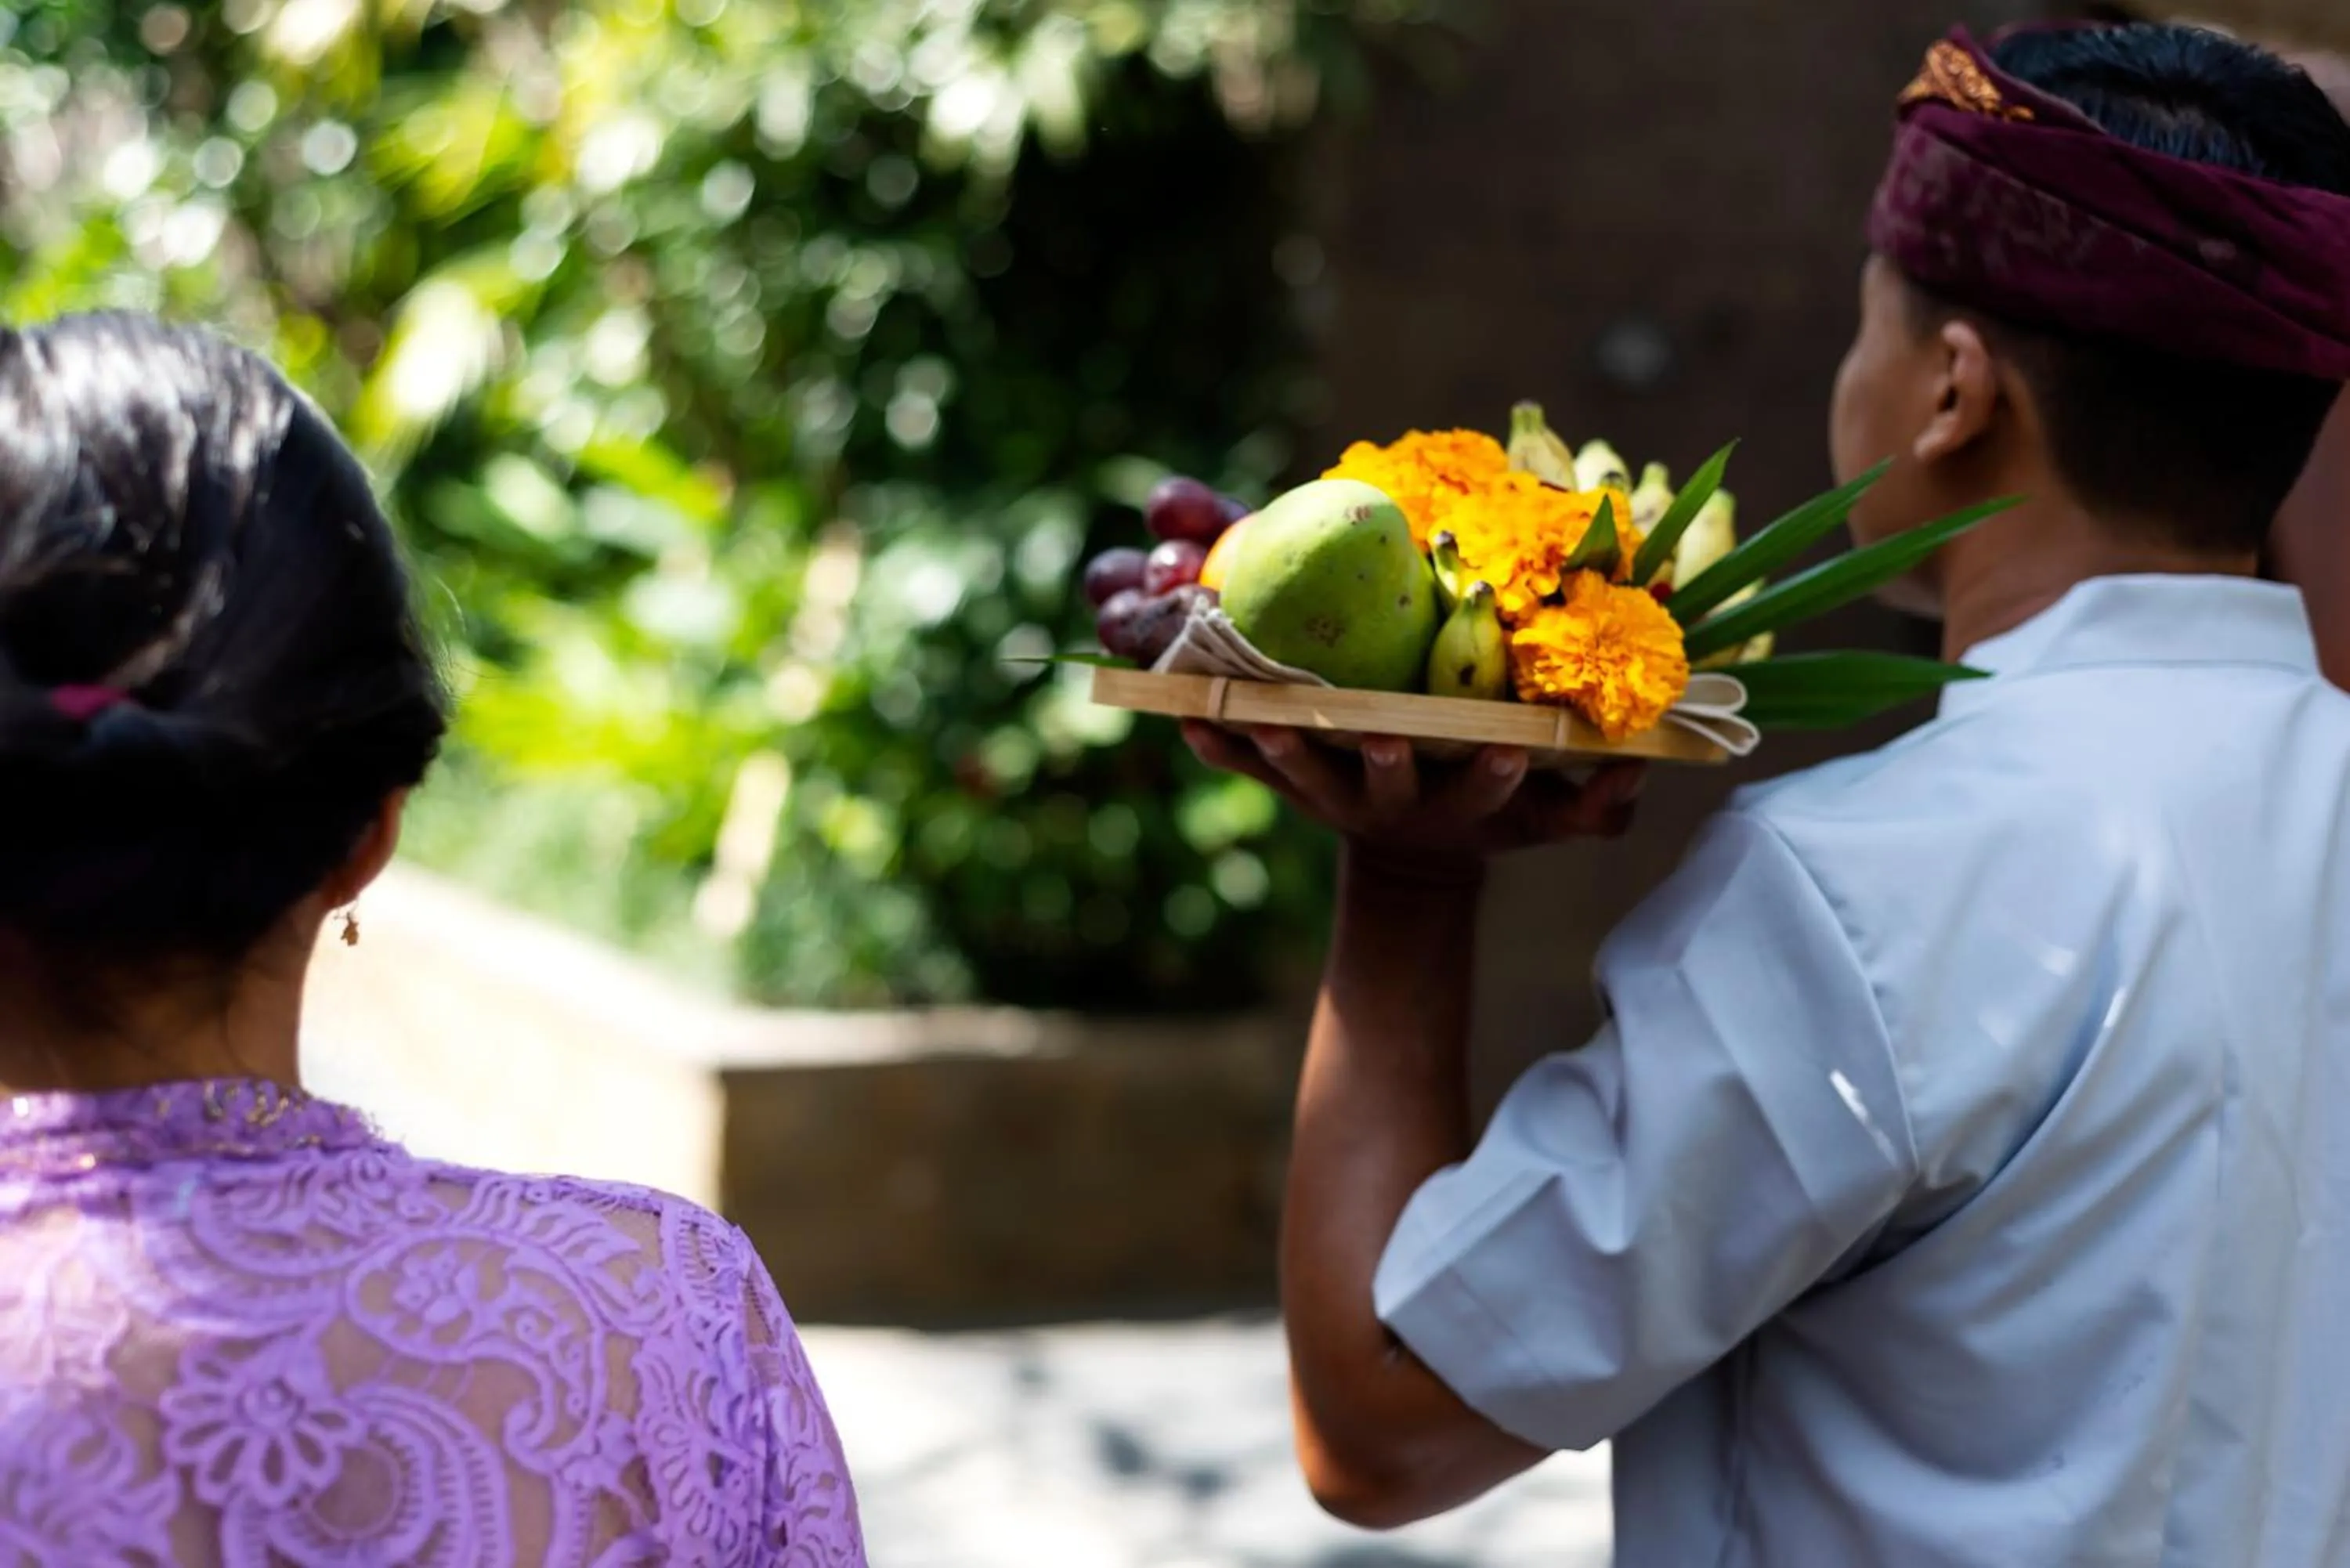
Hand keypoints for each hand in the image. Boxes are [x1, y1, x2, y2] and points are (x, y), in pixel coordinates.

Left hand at [1182, 722, 1643, 879]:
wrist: (1416, 859)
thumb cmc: (1497, 820)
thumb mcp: (1554, 821)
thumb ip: (1599, 804)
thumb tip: (1634, 767)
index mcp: (1460, 806)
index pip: (1484, 792)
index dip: (1496, 776)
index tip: (1510, 745)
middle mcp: (1391, 804)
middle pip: (1382, 787)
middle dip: (1382, 763)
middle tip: (1381, 738)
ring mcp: (1334, 798)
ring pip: (1303, 775)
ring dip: (1280, 750)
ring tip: (1257, 719)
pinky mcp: (1292, 789)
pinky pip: (1247, 769)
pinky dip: (1217, 746)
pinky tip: (1184, 720)